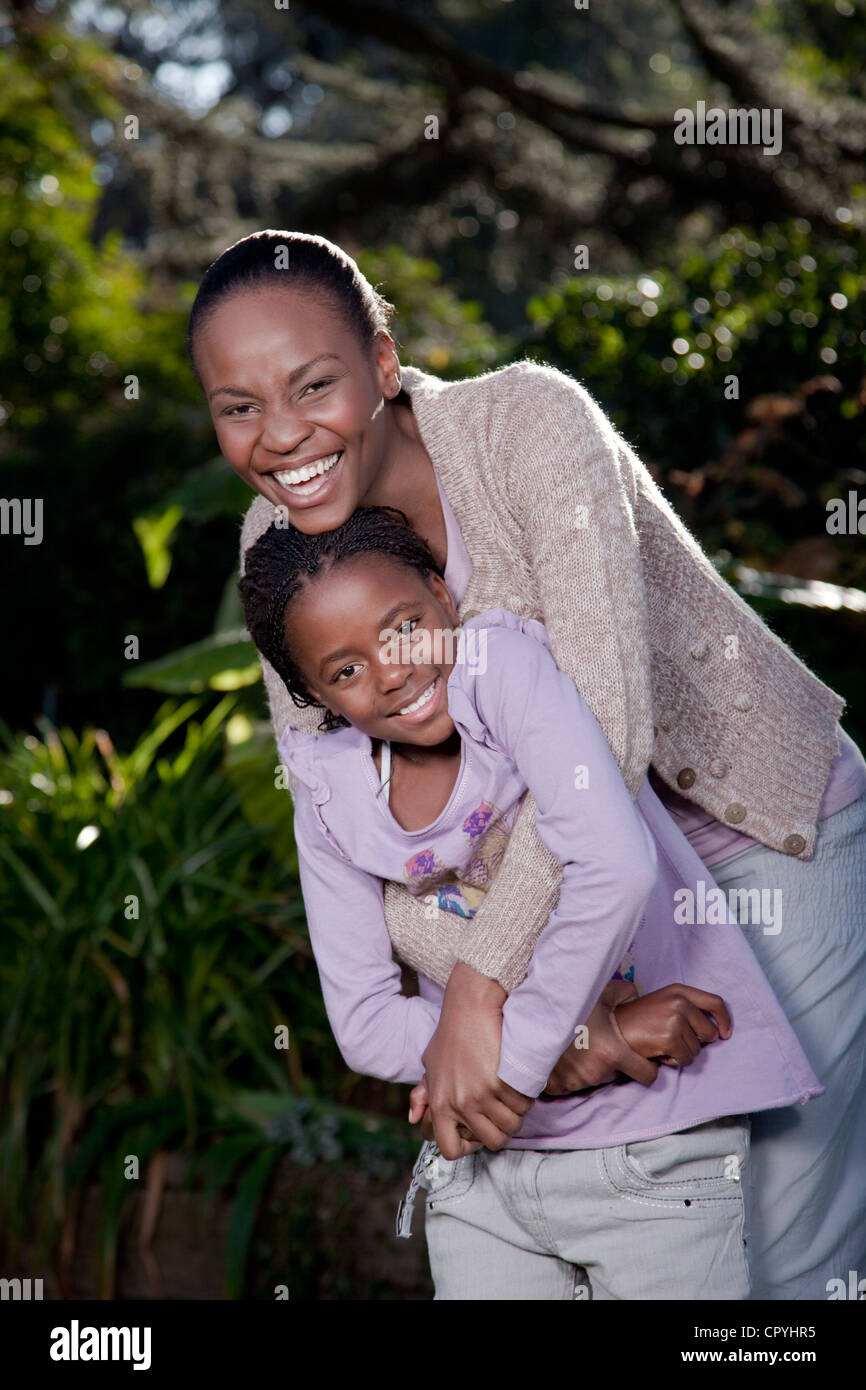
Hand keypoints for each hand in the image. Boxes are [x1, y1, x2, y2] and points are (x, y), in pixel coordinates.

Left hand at [420, 961, 532, 1159]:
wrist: (470, 1006)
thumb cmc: (451, 1033)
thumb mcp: (431, 1063)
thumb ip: (423, 1094)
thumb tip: (414, 1119)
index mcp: (439, 1104)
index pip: (451, 1150)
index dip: (468, 1145)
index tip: (477, 1129)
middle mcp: (459, 1104)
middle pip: (492, 1141)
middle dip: (501, 1127)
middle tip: (501, 1107)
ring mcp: (481, 1095)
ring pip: (511, 1125)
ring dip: (516, 1112)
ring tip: (510, 1092)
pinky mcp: (501, 1082)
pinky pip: (523, 1105)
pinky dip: (525, 1096)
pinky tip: (517, 1080)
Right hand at [544, 979, 659, 1094]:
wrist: (534, 1007)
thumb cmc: (572, 999)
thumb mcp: (606, 991)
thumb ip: (628, 995)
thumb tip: (637, 999)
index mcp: (613, 1052)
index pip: (647, 1075)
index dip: (648, 1067)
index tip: (643, 1059)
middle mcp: (595, 1071)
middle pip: (615, 1076)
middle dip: (612, 1064)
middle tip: (599, 1044)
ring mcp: (573, 1079)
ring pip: (591, 1081)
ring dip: (588, 1069)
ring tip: (578, 1048)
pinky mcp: (554, 1082)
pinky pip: (567, 1087)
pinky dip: (566, 1075)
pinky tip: (562, 1058)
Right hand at [614, 983, 730, 1066]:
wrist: (612, 1028)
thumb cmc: (639, 1020)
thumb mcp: (665, 1003)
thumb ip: (689, 1009)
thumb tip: (716, 1032)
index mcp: (679, 991)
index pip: (715, 1002)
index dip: (724, 1020)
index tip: (725, 1034)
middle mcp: (679, 1002)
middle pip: (709, 1032)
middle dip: (696, 1042)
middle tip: (674, 1040)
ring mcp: (674, 1019)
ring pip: (697, 1050)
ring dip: (682, 1052)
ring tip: (662, 1044)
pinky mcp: (669, 1038)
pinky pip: (685, 1059)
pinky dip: (673, 1062)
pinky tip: (658, 1052)